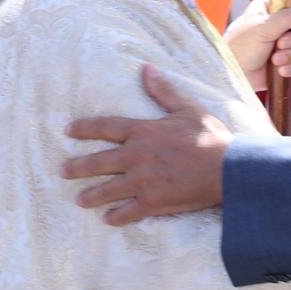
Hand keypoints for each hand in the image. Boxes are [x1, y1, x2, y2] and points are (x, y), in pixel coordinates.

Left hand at [63, 65, 230, 224]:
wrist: (228, 169)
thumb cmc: (211, 137)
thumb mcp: (187, 109)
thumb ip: (164, 92)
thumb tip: (147, 69)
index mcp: (143, 132)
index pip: (105, 128)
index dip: (85, 128)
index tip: (68, 131)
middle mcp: (136, 157)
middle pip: (98, 162)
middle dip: (78, 167)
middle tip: (63, 171)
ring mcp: (142, 182)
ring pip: (108, 190)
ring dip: (91, 195)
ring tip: (79, 200)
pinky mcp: (153, 202)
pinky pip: (128, 212)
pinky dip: (116, 217)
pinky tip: (107, 220)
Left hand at [223, 0, 290, 81]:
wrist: (234, 75)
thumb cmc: (240, 48)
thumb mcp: (262, 29)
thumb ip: (286, 18)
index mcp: (270, 7)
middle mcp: (279, 22)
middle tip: (281, 44)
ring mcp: (284, 41)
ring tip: (275, 60)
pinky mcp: (287, 59)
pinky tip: (280, 70)